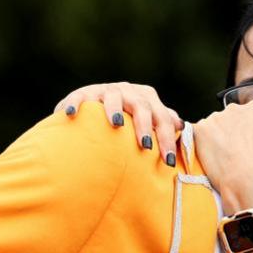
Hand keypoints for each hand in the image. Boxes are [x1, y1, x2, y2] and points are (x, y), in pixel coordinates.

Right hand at [54, 82, 183, 163]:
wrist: (94, 107)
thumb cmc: (127, 120)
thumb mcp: (145, 120)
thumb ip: (162, 121)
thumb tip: (181, 125)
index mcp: (146, 98)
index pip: (162, 117)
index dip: (167, 138)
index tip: (169, 161)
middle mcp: (128, 91)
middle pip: (142, 105)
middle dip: (145, 126)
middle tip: (146, 146)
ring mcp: (106, 90)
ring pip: (113, 96)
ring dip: (115, 109)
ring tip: (117, 124)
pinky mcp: (83, 94)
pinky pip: (79, 97)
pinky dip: (75, 104)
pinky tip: (71, 115)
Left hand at [193, 100, 252, 211]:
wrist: (251, 183)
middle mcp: (235, 107)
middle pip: (234, 119)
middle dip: (237, 132)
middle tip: (242, 154)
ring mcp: (215, 118)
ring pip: (217, 126)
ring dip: (220, 138)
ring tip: (228, 159)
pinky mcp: (200, 131)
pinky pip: (200, 135)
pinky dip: (205, 144)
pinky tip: (214, 157)